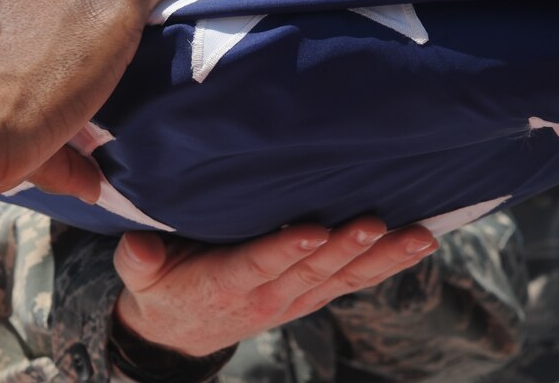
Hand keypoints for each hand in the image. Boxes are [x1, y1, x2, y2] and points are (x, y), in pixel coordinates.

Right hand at [112, 218, 438, 357]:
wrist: (182, 335)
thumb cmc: (163, 291)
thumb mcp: (141, 278)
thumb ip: (140, 261)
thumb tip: (140, 246)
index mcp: (225, 284)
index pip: (258, 265)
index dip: (285, 250)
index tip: (314, 231)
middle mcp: (269, 295)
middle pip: (312, 271)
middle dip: (347, 248)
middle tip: (377, 223)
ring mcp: (295, 298)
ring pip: (342, 278)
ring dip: (381, 258)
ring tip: (419, 237)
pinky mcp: (310, 296)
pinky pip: (351, 282)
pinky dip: (385, 265)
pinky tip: (417, 245)